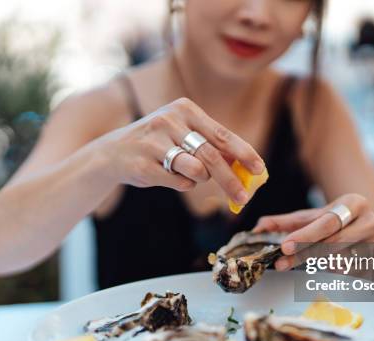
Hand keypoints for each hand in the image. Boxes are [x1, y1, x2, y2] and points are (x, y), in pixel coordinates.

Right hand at [99, 97, 264, 204]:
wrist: (113, 152)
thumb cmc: (159, 144)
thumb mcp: (183, 134)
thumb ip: (212, 146)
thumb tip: (245, 167)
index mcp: (185, 109)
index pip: (222, 134)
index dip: (244, 153)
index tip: (260, 169)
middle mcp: (169, 121)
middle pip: (212, 156)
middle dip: (231, 180)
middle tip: (244, 198)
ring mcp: (154, 143)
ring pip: (196, 171)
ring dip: (200, 179)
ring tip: (189, 173)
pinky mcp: (144, 164)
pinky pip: (178, 182)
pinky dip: (182, 184)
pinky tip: (169, 175)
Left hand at [253, 194, 373, 270]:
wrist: (371, 231)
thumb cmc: (336, 224)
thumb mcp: (313, 218)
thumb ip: (286, 222)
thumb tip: (259, 227)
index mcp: (354, 203)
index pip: (326, 222)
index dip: (304, 236)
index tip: (284, 246)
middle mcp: (371, 220)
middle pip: (334, 243)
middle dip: (305, 254)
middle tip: (282, 263)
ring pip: (343, 261)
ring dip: (319, 265)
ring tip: (304, 263)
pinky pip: (352, 274)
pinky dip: (336, 273)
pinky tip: (327, 268)